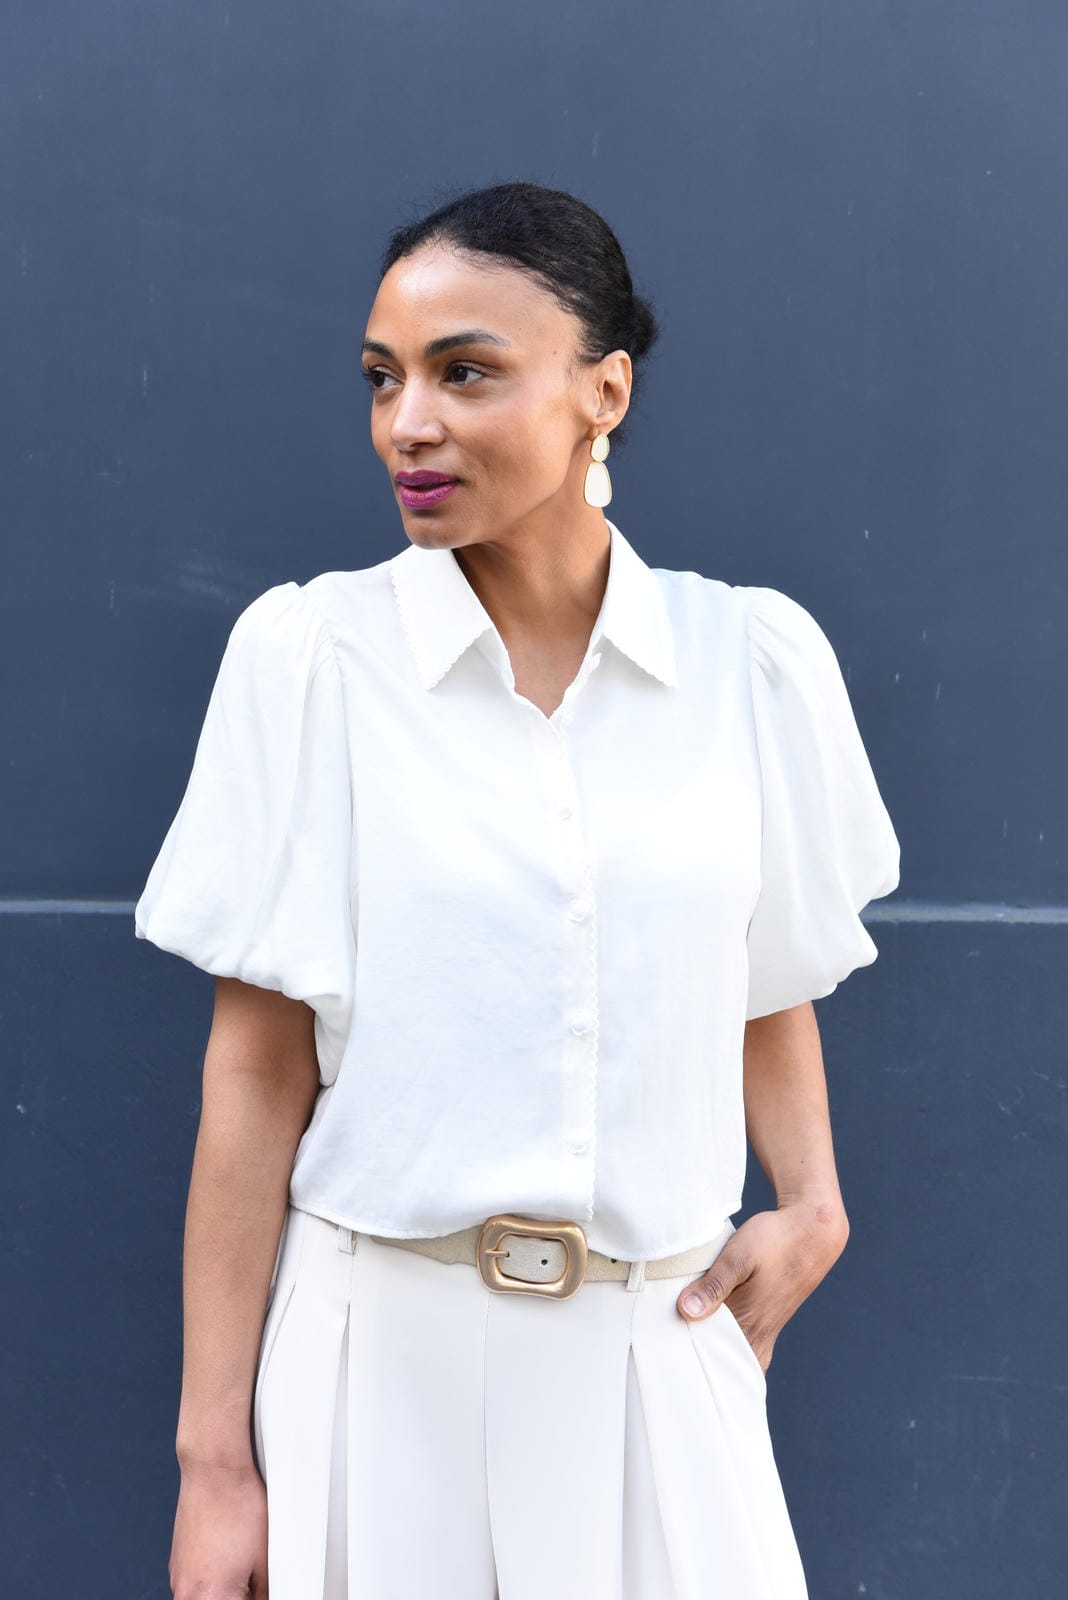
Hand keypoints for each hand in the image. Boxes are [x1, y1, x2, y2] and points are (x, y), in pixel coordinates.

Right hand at [169, 1458, 268, 1598]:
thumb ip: (263, 1592)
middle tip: (251, 1577)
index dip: (254, 1598)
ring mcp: (177, 1580)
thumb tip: (265, 1598)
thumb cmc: (239, 1506)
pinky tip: (226, 1555)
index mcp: (211, 1598)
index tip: (258, 1589)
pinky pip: (194, 1585)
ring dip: (223, 1590)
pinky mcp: (175, 1565)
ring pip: (205, 1598)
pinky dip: (210, 1579)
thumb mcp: (265, 1559)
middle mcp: (187, 1594)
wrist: (216, 1472)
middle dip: (238, 1595)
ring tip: (239, 1563)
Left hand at [675, 1200, 848, 1373]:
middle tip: (667, 1355)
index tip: (665, 1357)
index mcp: (749, 1325)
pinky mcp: (767, 1318)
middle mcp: (758, 1334)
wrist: (812, 1231)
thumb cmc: (775, 1241)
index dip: (689, 1361)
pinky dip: (724, 1342)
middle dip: (697, 1361)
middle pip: (722, 1362)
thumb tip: (686, 1312)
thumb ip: (714, 1286)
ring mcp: (765, 1330)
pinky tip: (706, 1331)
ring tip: (681, 1343)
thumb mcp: (740, 1257)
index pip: (714, 1360)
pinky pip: (743, 1343)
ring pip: (733, 1355)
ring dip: (710, 1349)